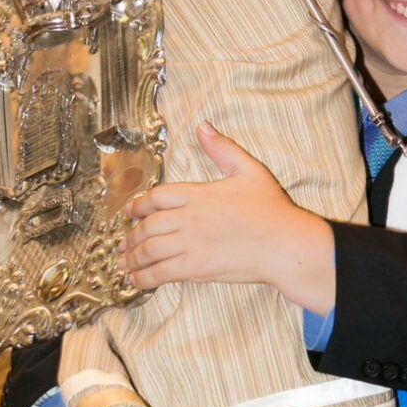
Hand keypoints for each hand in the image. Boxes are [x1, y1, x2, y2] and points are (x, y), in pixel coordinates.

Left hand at [120, 123, 335, 313]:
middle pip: (147, 226)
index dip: (138, 205)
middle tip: (123, 243)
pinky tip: (136, 280)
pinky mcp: (195, 267)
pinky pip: (161, 272)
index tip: (131, 212)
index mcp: (197, 194)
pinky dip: (144, 277)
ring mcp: (189, 244)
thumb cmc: (270, 208)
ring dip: (132, 258)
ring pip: (150, 250)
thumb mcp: (248, 169)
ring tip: (123, 263)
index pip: (156, 197)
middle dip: (131, 236)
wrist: (283, 243)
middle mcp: (188, 218)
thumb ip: (221, 148)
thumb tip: (202, 126)